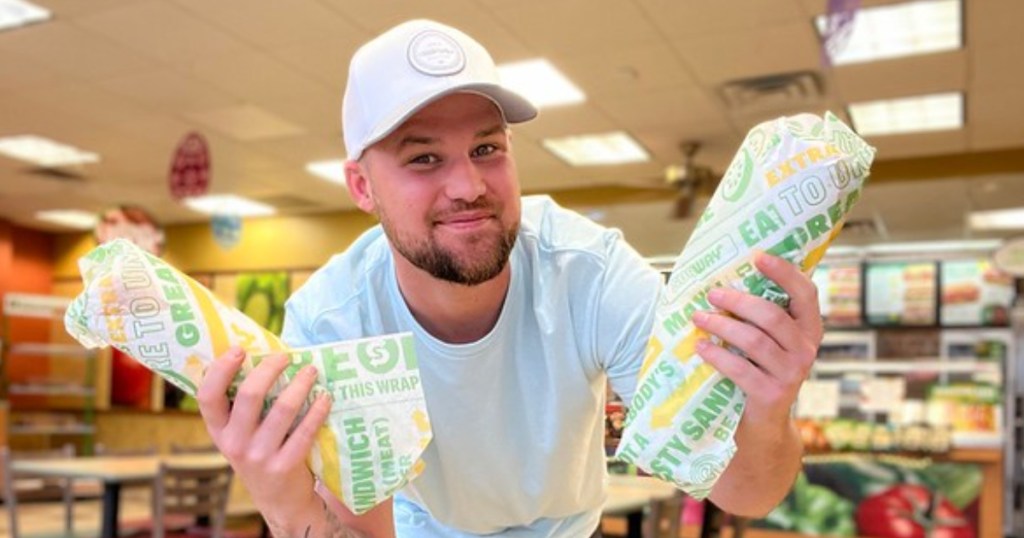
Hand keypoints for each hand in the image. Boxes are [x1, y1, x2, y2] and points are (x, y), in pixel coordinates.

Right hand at [197, 347, 331, 529]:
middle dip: (270, 368)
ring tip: (311, 371)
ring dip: (300, 384)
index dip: (219, 370)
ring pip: (283, 408)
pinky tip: (325, 397)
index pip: (206, 396)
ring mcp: (259, 456)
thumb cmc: (262, 452)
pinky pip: (305, 430)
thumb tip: (264, 355)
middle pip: (249, 394)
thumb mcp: (242, 433)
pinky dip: (318, 409)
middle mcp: (234, 443)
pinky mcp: (285, 466)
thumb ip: (244, 404)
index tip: (239, 349)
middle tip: (287, 356)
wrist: (280, 499)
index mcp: (218, 430)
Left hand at [692, 252, 822, 424]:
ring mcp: (792, 374)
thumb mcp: (768, 342)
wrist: (763, 424)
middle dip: (738, 301)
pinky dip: (716, 355)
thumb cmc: (759, 371)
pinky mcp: (772, 394)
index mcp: (809, 329)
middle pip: (772, 315)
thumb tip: (725, 278)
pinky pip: (740, 368)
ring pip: (754, 340)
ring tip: (698, 318)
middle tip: (712, 293)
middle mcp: (806, 350)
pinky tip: (700, 346)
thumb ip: (760, 316)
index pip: (806, 293)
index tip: (757, 257)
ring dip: (721, 325)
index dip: (784, 273)